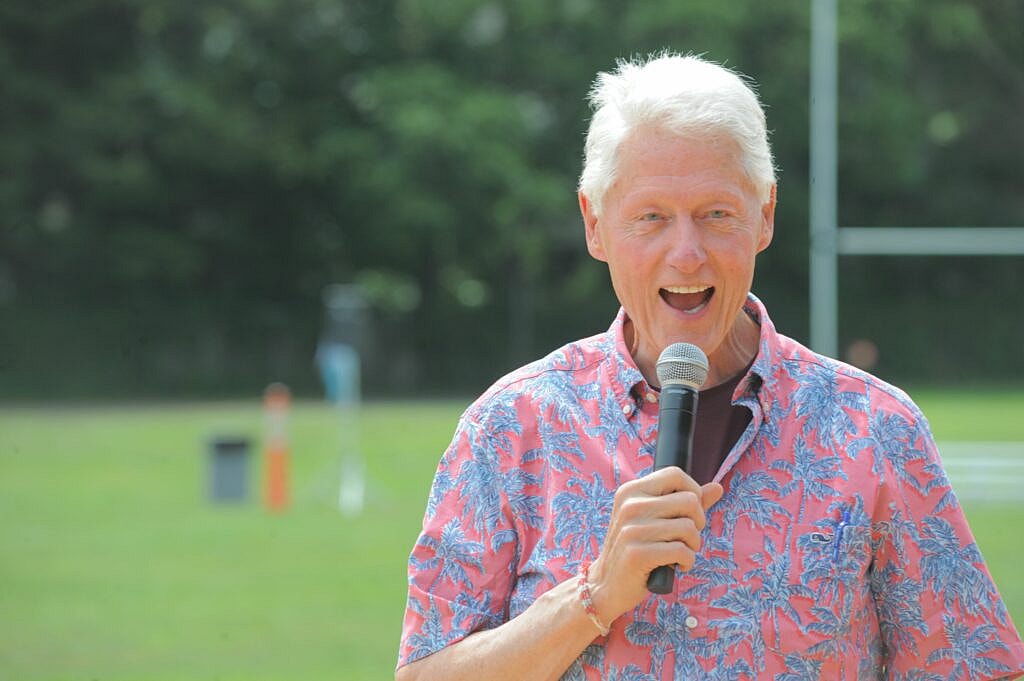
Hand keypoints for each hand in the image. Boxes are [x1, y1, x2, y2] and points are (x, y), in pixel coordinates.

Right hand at [586, 467, 722, 623]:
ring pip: (689, 528)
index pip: (675, 474)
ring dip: (693, 545)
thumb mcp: (655, 519)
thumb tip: (717, 487)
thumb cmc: (636, 548)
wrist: (606, 583)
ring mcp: (631, 530)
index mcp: (631, 491)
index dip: (693, 491)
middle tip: (687, 537)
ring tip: (680, 553)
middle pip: (689, 501)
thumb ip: (685, 502)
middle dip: (698, 522)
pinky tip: (677, 566)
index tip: (689, 512)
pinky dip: (688, 562)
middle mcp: (630, 506)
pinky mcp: (637, 554)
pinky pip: (682, 551)